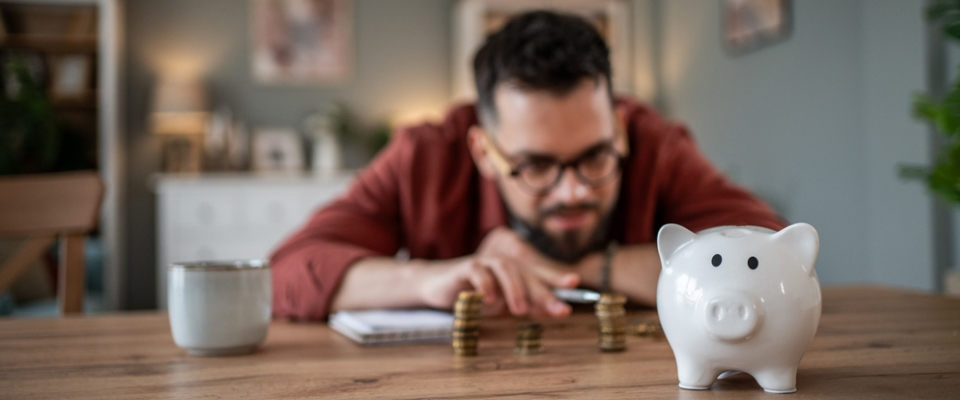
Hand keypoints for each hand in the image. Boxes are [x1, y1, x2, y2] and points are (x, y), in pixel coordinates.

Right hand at [417, 227, 579, 317]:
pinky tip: (489, 300)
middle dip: (545, 292)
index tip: (575, 282)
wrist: (439, 286)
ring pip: (505, 268)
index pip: (540, 273)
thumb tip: (556, 309)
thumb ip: (528, 304)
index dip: (557, 277)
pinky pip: (478, 272)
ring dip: (515, 290)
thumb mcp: (504, 304)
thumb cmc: (475, 295)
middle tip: (559, 310)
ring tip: (520, 311)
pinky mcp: (465, 267)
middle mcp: (503, 263)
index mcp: (515, 271)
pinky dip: (485, 284)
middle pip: (527, 274)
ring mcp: (484, 262)